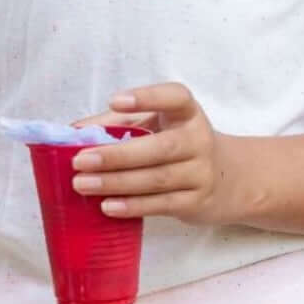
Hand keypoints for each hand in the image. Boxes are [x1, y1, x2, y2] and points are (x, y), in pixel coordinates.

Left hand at [68, 82, 243, 224]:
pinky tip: (107, 206)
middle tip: (80, 160)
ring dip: (116, 183)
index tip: (116, 101)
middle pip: (159, 147)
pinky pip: (161, 205)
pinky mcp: (196, 202)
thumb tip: (73, 132)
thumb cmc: (180, 144)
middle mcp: (199, 140)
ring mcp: (201, 173)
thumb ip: (119, 122)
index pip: (175, 97)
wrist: (230, 179)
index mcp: (188, 113)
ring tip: (83, 184)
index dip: (147, 97)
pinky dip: (132, 206)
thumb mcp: (159, 125)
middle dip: (117, 155)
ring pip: (156, 179)